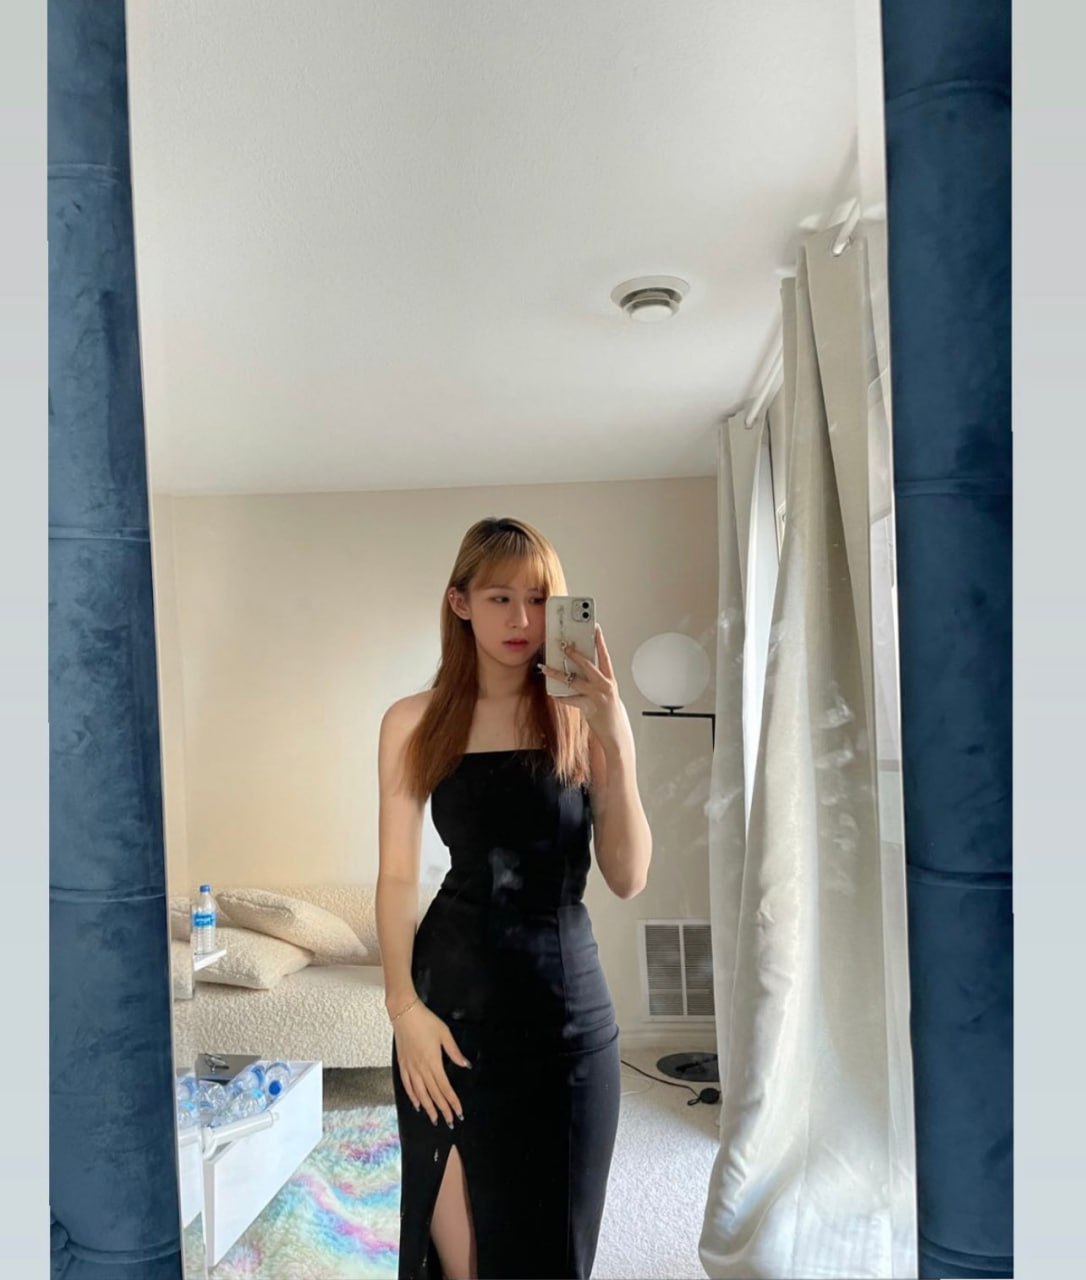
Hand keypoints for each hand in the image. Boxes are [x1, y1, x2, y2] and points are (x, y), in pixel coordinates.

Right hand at [393, 1001, 470, 1127]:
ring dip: (428, 1108)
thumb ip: (454, 1052)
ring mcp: (410, 1068)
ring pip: (420, 1094)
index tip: (458, 1112)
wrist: (404, 1013)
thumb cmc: (426, 1021)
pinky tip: (417, 1105)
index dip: (452, 1102)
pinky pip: (408, 1085)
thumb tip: (465, 1064)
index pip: (445, 1088)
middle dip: (442, 1109)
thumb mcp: (444, 1034)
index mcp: (433, 1062)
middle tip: (449, 1122)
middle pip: (433, 1094)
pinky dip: (413, 1097)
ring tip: (434, 1119)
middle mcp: (421, 1069)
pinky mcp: (402, 1065)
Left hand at [538, 623, 632, 750]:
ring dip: (557, 674)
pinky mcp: (589, 707)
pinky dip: (560, 697)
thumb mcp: (607, 694)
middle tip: (563, 645)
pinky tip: (553, 694)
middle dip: (574, 654)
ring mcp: (598, 696)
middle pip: (588, 664)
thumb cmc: (611, 714)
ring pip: (574, 681)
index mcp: (610, 680)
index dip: (599, 641)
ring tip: (546, 668)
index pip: (605, 656)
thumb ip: (596, 682)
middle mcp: (605, 685)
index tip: (594, 627)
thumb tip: (578, 672)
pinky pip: (570, 700)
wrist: (616, 735)